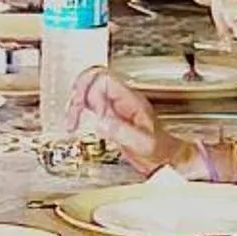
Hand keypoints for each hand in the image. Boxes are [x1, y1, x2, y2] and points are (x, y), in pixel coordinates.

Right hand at [64, 68, 186, 171]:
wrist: (165, 157)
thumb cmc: (160, 150)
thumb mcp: (144, 143)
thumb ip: (122, 131)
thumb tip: (100, 121)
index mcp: (131, 100)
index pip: (105, 79)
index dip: (92, 94)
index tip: (92, 115)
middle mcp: (121, 99)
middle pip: (92, 78)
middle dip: (79, 93)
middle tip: (73, 113)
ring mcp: (114, 105)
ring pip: (87, 89)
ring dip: (75, 102)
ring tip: (71, 121)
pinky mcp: (108, 115)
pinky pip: (88, 104)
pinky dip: (77, 111)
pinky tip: (75, 123)